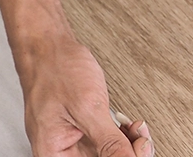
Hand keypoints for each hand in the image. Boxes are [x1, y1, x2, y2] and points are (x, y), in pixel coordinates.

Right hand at [15, 32, 153, 155]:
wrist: (50, 46)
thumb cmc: (55, 71)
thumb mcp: (87, 108)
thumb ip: (109, 141)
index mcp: (53, 153)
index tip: (135, 152)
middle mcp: (62, 150)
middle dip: (127, 153)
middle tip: (142, 142)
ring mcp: (74, 139)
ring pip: (109, 154)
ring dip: (129, 145)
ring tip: (139, 132)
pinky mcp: (84, 129)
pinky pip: (108, 140)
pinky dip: (123, 135)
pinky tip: (131, 127)